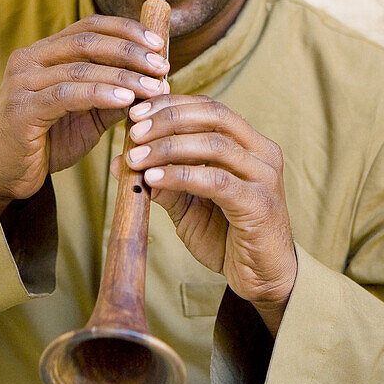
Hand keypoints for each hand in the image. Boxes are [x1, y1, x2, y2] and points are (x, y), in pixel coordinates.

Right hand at [0, 16, 168, 210]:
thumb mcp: (87, 115)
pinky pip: (67, 95)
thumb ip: (115, 94)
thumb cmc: (47, 141)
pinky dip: (100, 93)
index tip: (159, 43)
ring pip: (80, 68)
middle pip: (87, 41)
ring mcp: (21, 82)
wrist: (7, 174)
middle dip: (130, 51)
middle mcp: (28, 59)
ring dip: (123, 75)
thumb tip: (157, 81)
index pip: (89, 27)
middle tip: (162, 64)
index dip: (126, 30)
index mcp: (44, 53)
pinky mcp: (21, 109)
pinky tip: (126, 99)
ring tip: (153, 86)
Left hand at [112, 94, 296, 335]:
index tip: (135, 112)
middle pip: (213, 116)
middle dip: (168, 118)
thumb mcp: (187, 204)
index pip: (209, 107)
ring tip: (135, 158)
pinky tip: (153, 178)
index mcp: (249, 143)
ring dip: (168, 147)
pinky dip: (181, 175)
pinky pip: (215, 181)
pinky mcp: (260, 204)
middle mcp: (261, 152)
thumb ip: (161, 180)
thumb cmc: (226, 236)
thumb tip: (119, 162)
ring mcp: (264, 177)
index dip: (171, 104)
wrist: (262, 279)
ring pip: (213, 145)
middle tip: (133, 131)